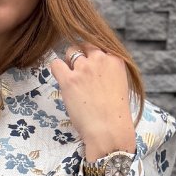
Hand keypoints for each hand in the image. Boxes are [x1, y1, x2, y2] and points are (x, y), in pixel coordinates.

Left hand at [47, 42, 136, 158]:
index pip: (99, 45)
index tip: (91, 68)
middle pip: (84, 44)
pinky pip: (55, 64)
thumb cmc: (115, 115)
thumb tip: (94, 68)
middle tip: (79, 73)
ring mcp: (84, 68)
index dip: (92, 55)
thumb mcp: (120, 85)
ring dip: (68, 63)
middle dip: (80, 55)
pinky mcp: (69, 80)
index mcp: (116, 60)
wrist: (110, 130)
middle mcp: (100, 59)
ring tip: (72, 80)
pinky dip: (56, 69)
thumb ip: (109, 72)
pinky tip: (61, 79)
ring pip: (70, 52)